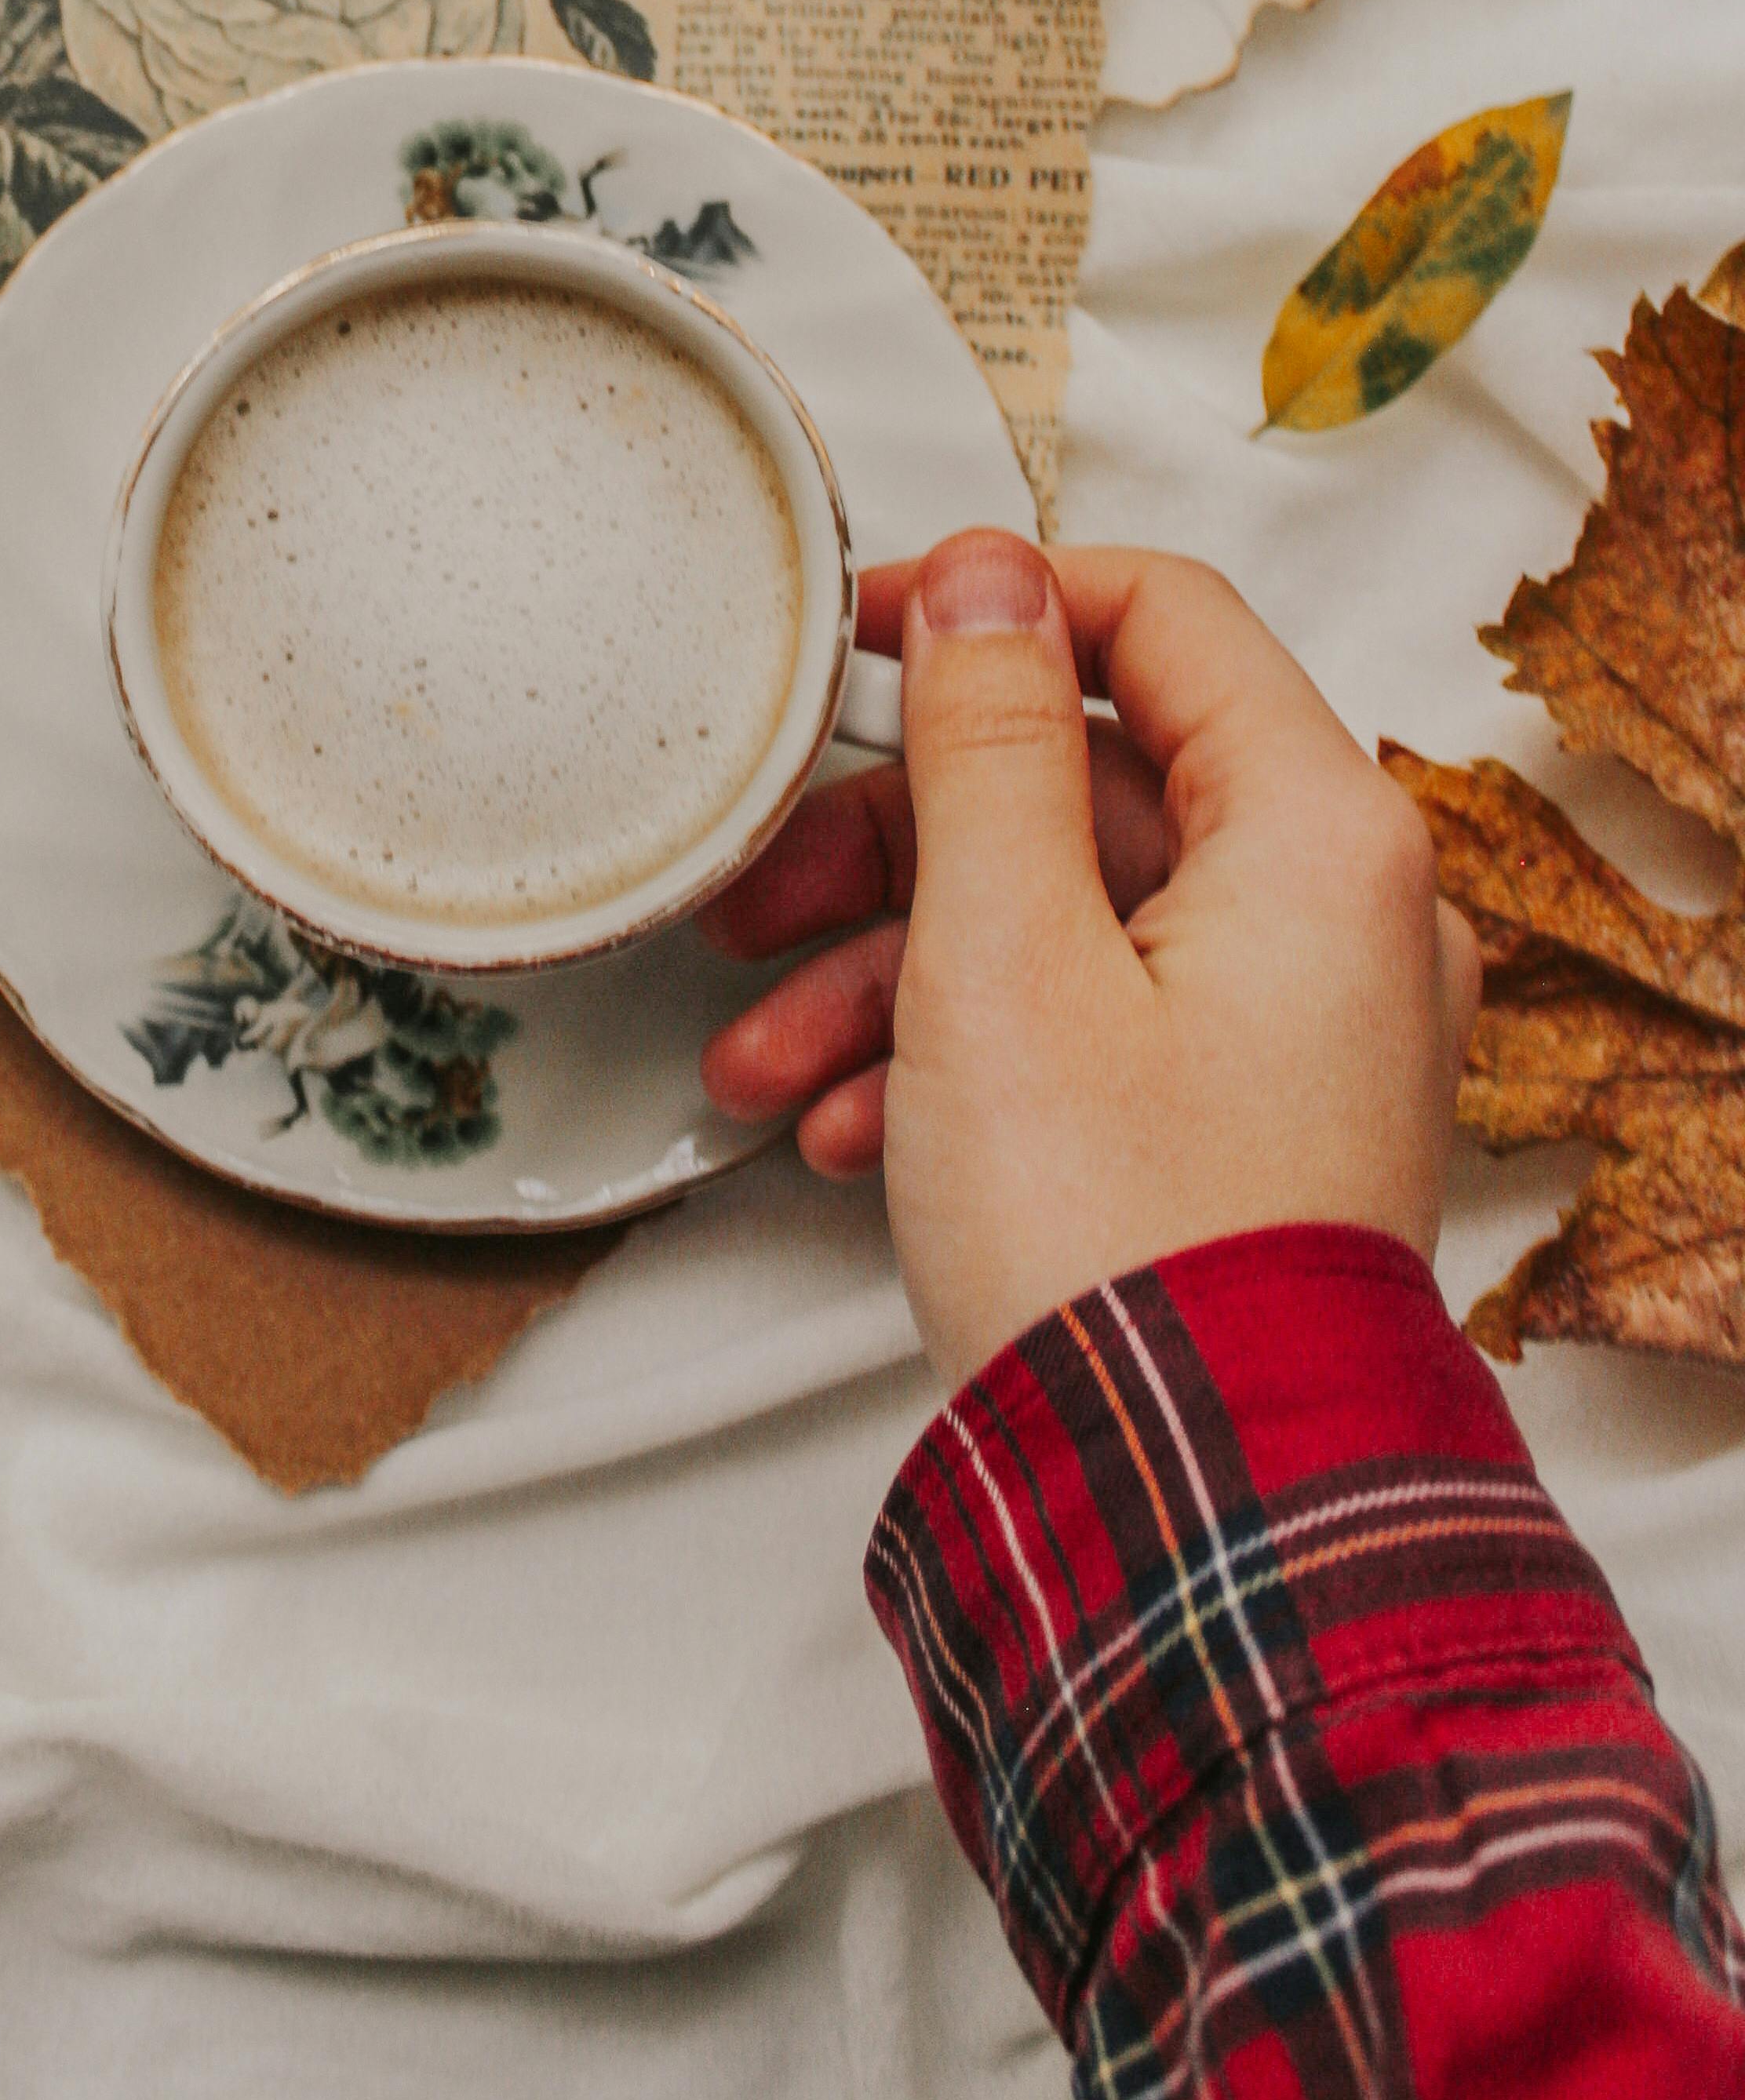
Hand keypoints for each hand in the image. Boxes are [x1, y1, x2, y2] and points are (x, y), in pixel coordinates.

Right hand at [698, 534, 1478, 1387]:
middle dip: (891, 847)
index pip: (1160, 619)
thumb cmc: (1118, 1255)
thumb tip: (987, 581)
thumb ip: (990, 742)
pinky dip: (958, 1055)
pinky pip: (1088, 1029)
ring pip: (1062, 923)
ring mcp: (1298, 1029)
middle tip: (765, 889)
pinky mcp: (1247, 1122)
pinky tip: (850, 1127)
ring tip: (763, 1056)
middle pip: (1084, 789)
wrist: (1184, 1518)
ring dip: (890, 972)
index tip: (863, 633)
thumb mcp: (1001, 952)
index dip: (992, 607)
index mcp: (1317, 838)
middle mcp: (1336, 919)